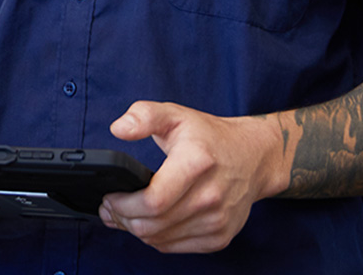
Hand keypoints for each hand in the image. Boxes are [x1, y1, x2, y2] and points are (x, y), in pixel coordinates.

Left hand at [99, 101, 281, 252]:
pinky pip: (176, 247)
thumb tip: (118, 128)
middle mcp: (211, 195)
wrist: (252, 156)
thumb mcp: (176, 114)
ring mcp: (218, 220)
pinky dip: (157, 238)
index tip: (109, 197)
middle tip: (109, 208)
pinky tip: (148, 223)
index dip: (124, 205)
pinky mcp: (220, 237)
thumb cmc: (209, 136)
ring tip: (124, 215)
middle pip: (154, 225)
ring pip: (161, 240)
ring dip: (137, 230)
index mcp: (197, 162)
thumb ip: (144, 116)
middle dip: (124, 219)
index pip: (154, 201)